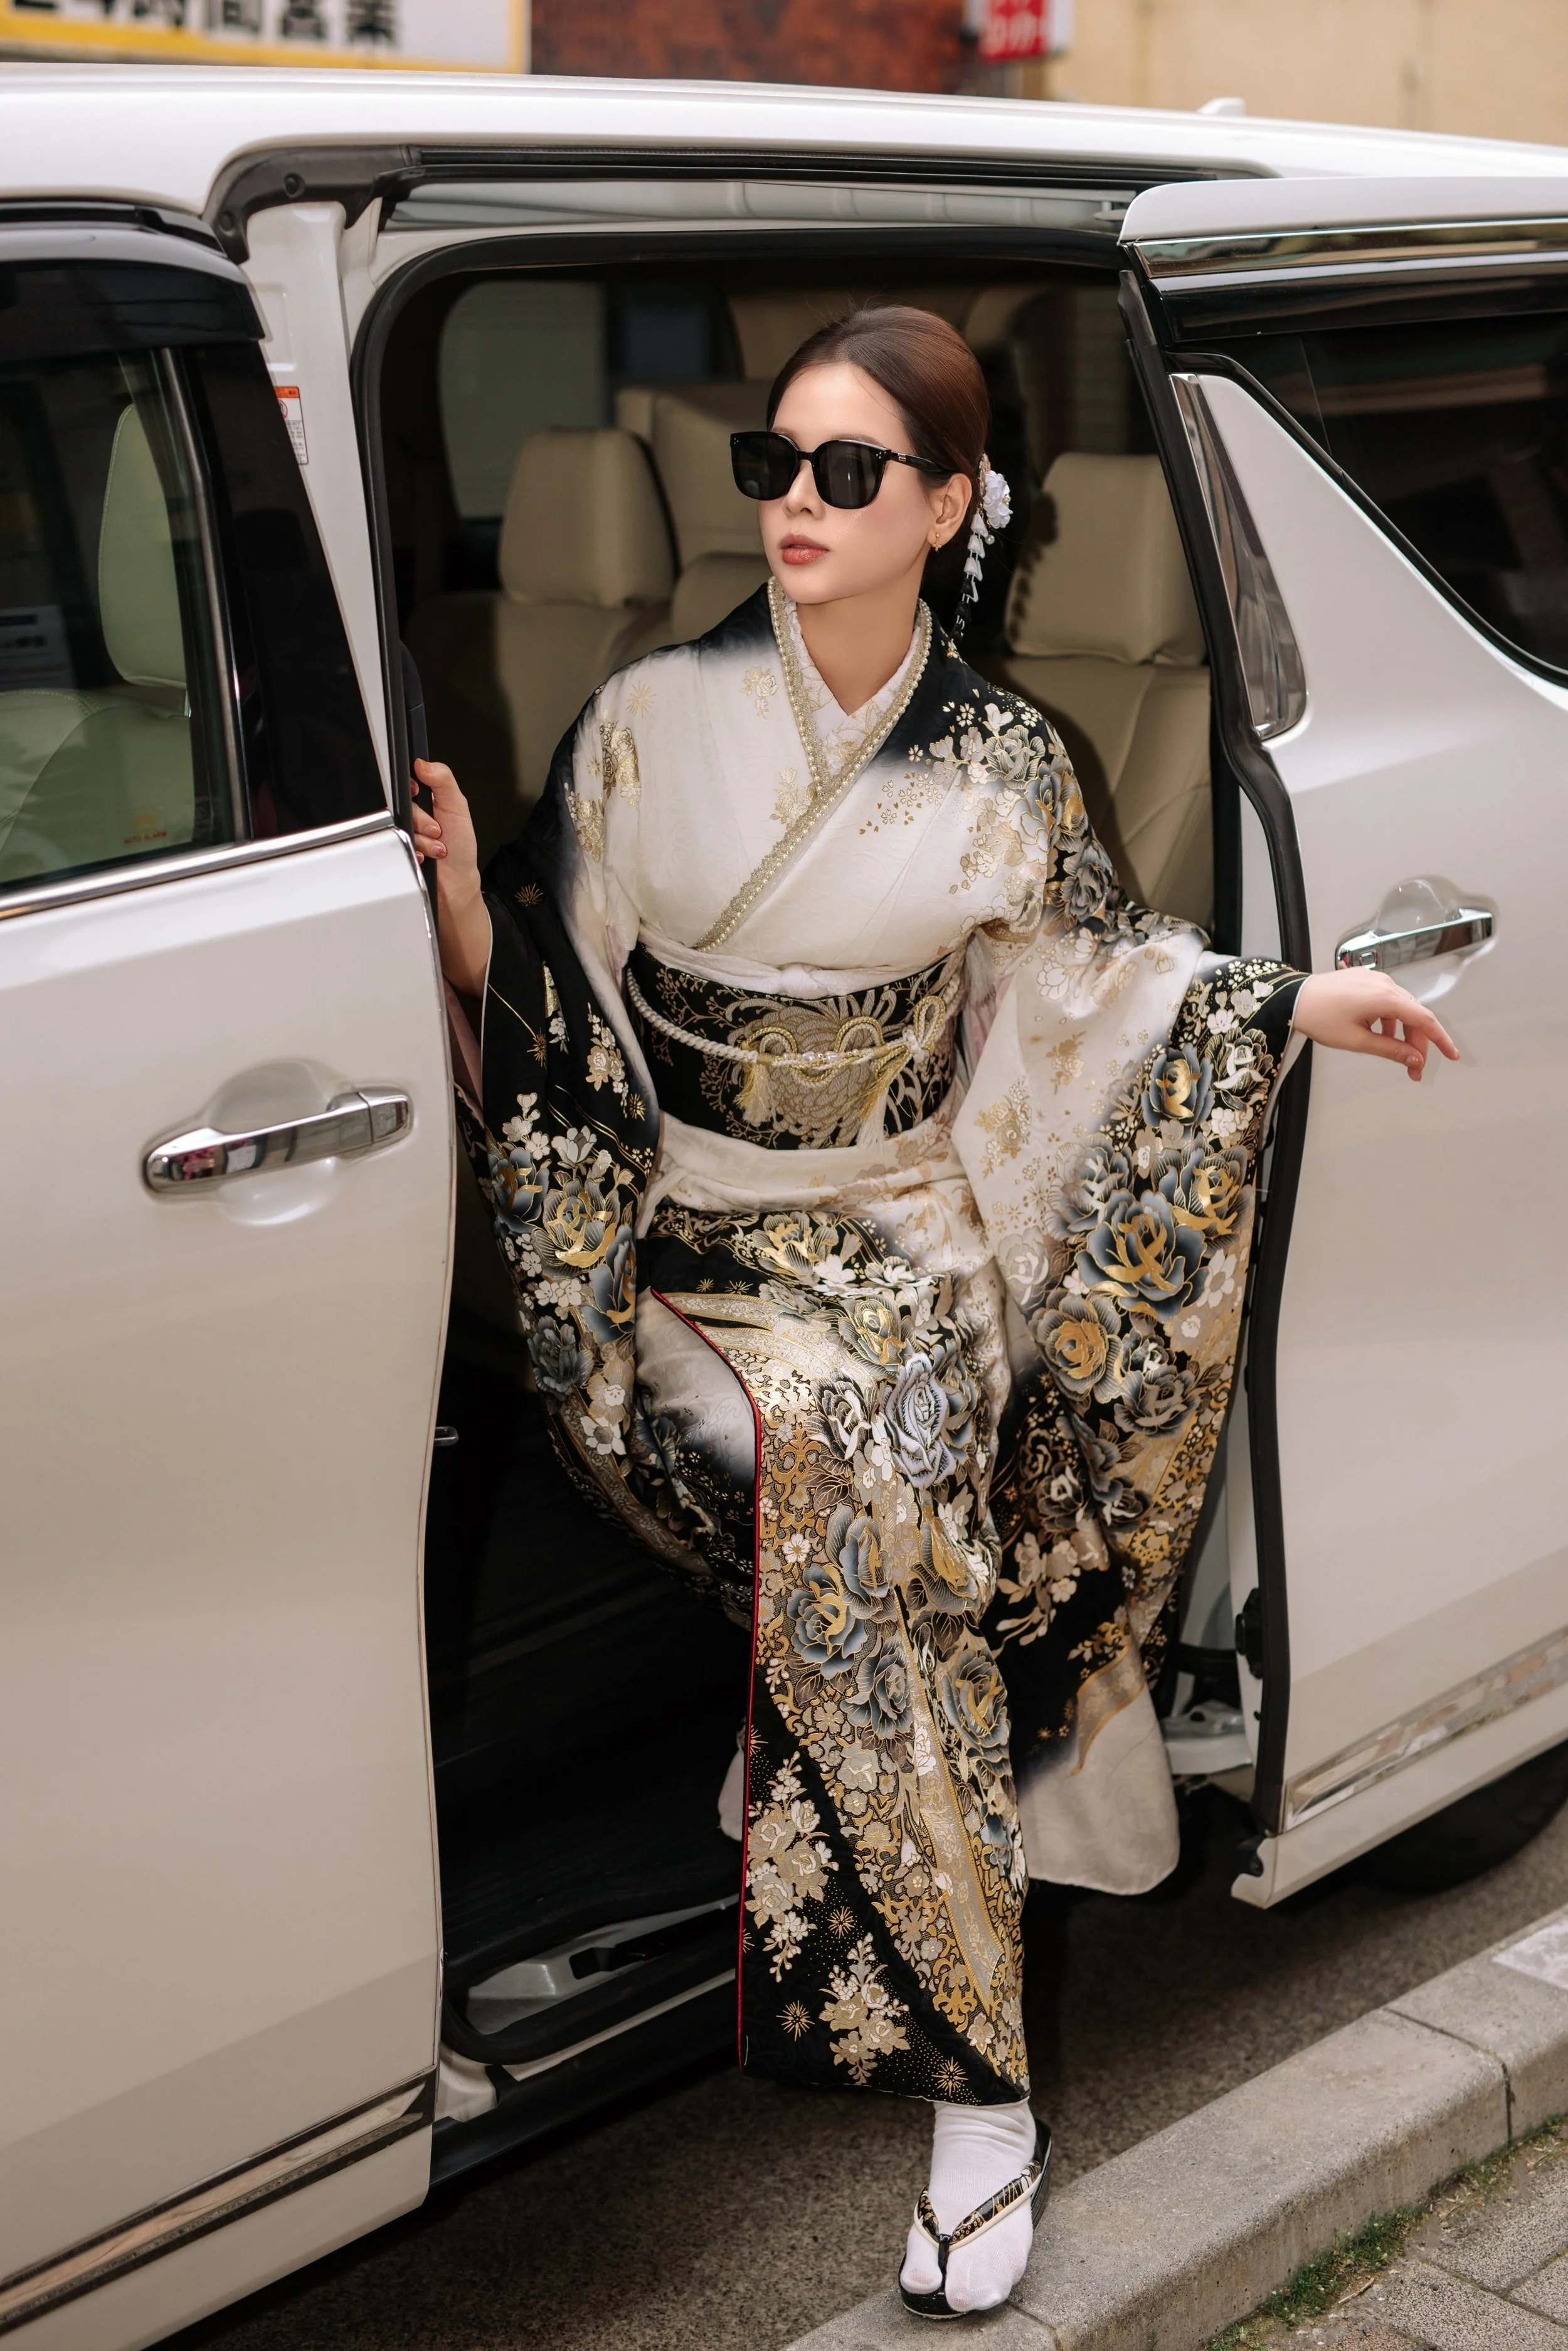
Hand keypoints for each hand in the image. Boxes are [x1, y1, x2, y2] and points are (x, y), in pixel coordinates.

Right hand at [410, 758, 489, 1001]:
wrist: (455, 889)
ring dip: (419, 838)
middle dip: (421, 819)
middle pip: (399, 803)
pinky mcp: (393, 852)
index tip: (420, 794)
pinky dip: (410, 851)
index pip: (406, 781)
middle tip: (436, 831)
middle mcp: (410, 815)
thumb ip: (445, 782)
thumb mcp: (459, 809)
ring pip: (396, 824)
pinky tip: (422, 858)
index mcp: (425, 801)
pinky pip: (391, 844)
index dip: (411, 786)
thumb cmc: (460, 852)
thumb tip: (425, 763)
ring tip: (435, 849)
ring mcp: (400, 834)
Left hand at [1290, 968, 1459, 1081]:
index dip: (1441, 1039)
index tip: (1452, 1055)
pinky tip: (1380, 1035)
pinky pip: (1387, 1001)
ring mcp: (1375, 980)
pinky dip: (1389, 1020)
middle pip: (1414, 1016)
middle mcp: (1385, 984)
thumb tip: (1415, 1060)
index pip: (1424, 1020)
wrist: (1292, 998)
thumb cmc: (1319, 1017)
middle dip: (1417, 1044)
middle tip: (1413, 1070)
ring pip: (1401, 1009)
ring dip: (1402, 1033)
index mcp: (1386, 998)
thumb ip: (1391, 1050)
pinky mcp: (1365, 980)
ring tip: (1395, 1054)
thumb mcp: (1357, 1041)